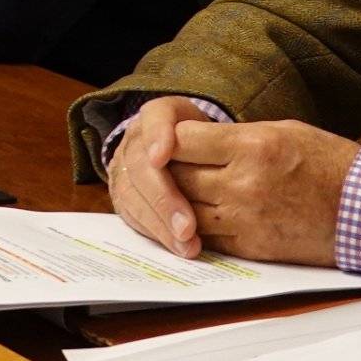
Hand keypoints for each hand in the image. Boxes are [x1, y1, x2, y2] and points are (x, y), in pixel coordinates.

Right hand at [106, 96, 214, 257]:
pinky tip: (176, 245)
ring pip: (131, 193)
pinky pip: (131, 213)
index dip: (157, 136)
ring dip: (160, 222)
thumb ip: (224, 141)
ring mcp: (124, 165)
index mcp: (161, 114)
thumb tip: (238, 154)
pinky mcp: (122, 193)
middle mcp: (137, 137)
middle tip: (188, 226)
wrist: (190, 156)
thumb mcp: (223, 134)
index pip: (155, 117)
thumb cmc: (213, 146)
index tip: (162, 157)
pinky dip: (154, 232)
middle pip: (140, 164)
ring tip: (187, 244)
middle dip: (164, 197)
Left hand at [162, 118, 360, 265]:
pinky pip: (206, 237)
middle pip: (177, 178)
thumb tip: (191, 139)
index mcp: (253, 146)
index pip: (182, 141)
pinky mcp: (251, 247)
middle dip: (165, 171)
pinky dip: (195, 227)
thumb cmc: (327, 163)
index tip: (165, 139)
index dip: (167, 139)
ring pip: (185, 211)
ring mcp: (246, 219)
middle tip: (162, 165)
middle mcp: (244, 184)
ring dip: (175, 202)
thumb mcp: (282, 131)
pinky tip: (194, 216)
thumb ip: (234, 136)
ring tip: (175, 190)